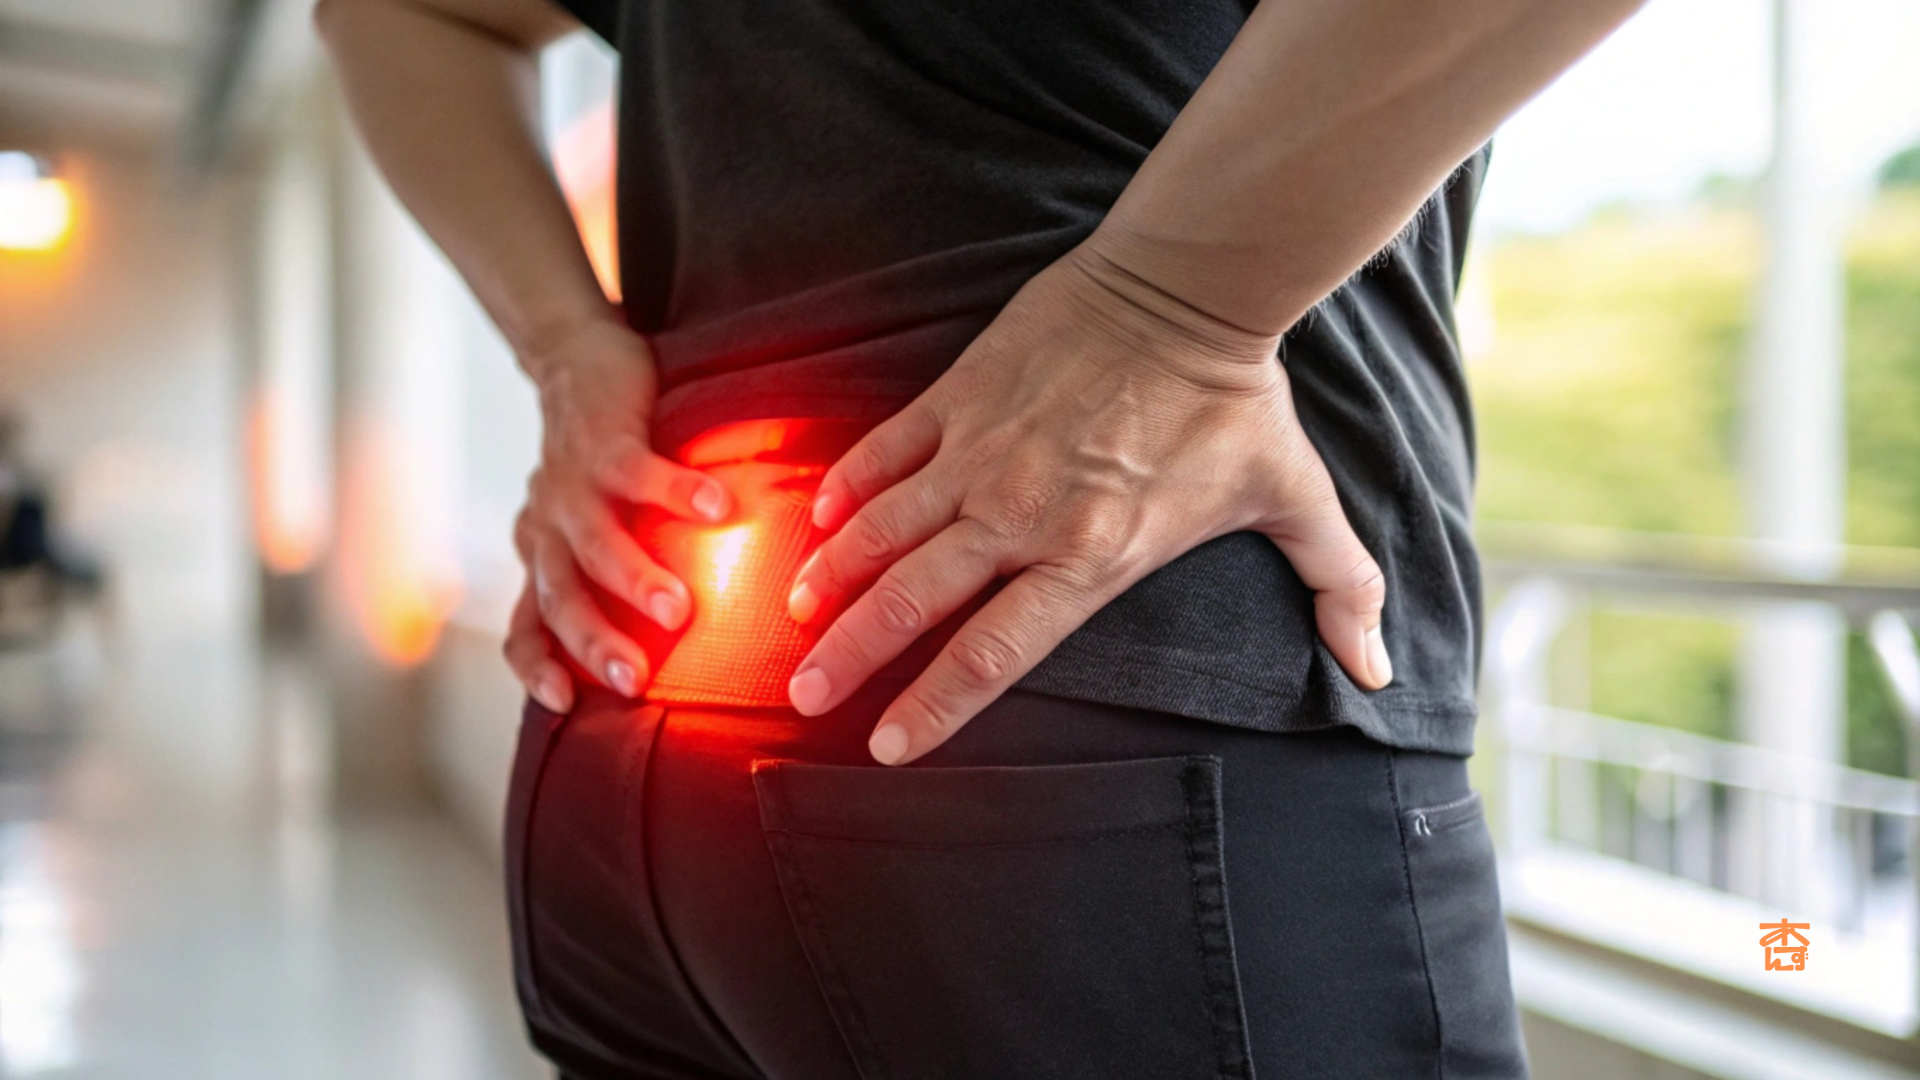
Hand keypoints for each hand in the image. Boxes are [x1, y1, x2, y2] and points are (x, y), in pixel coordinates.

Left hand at [503, 316, 731, 711]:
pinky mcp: (603, 438)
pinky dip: (679, 491)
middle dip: (596, 642)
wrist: (574, 361)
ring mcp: (571, 484)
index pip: (526, 626)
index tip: (564, 704)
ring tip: (680, 610)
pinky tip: (721, 505)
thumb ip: (611, 578)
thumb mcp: (591, 526)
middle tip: (636, 680)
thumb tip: (675, 647)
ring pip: (596, 542)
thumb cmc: (598, 462)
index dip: (536, 665)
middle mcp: (547, 527)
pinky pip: (639, 471)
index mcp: (543, 557)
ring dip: (636, 579)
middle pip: (562, 598)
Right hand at [783, 238, 1389, 763]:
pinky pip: (887, 449)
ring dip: (834, 577)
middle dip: (851, 657)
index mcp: (1093, 556)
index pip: (996, 653)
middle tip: (802, 696)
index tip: (886, 749)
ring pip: (885, 528)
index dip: (935, 705)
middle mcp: (1024, 514)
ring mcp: (983, 451)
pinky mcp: (961, 394)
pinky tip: (816, 519)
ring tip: (793, 615)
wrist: (1190, 284)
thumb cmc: (1238, 402)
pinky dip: (847, 487)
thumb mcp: (1296, 500)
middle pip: (915, 601)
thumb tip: (1378, 667)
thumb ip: (1338, 589)